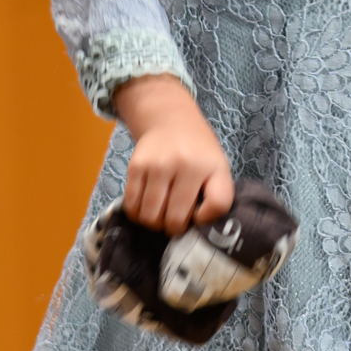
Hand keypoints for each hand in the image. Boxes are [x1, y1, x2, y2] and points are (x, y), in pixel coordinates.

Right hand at [112, 75, 233, 235]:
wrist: (171, 121)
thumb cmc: (198, 153)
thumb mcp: (218, 168)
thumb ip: (216, 196)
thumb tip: (199, 229)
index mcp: (213, 167)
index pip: (217, 204)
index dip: (207, 219)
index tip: (199, 217)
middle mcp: (186, 165)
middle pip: (175, 219)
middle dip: (174, 228)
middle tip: (174, 222)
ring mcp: (158, 165)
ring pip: (150, 216)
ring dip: (154, 224)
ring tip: (159, 215)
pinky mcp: (136, 166)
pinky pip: (132, 206)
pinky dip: (137, 214)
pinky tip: (146, 207)